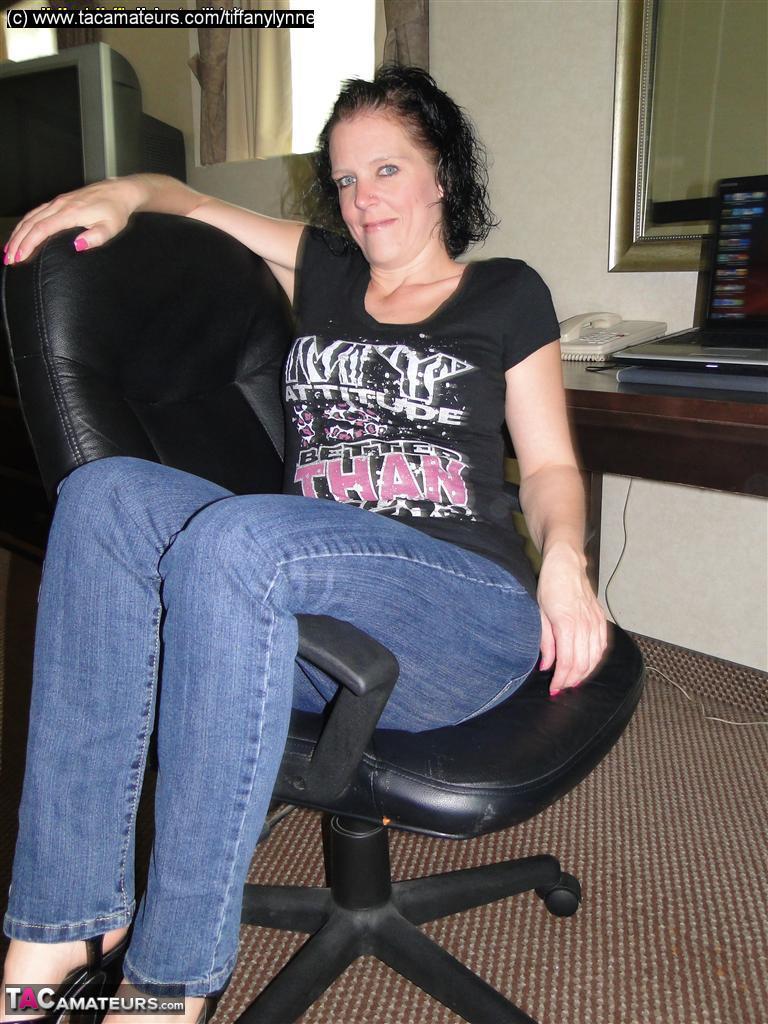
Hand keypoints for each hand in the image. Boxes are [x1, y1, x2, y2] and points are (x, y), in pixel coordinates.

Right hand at [3, 178, 143, 266]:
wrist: (118, 191)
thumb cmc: (115, 211)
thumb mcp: (111, 228)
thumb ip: (96, 237)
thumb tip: (77, 245)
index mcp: (71, 212)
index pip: (42, 229)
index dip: (28, 244)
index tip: (20, 257)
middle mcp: (60, 205)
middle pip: (31, 223)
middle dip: (17, 242)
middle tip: (9, 259)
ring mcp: (58, 202)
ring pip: (30, 217)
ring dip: (17, 233)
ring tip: (9, 250)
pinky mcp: (58, 201)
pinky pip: (35, 212)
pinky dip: (24, 224)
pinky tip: (20, 233)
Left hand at [536, 543, 607, 695]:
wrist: (566, 564)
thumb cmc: (549, 586)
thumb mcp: (540, 614)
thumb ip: (545, 642)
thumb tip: (547, 666)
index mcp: (567, 624)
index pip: (568, 662)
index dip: (561, 679)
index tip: (553, 689)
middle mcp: (584, 625)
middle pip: (583, 663)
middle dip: (571, 680)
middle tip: (561, 688)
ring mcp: (595, 622)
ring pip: (595, 657)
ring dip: (584, 673)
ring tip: (572, 681)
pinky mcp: (601, 619)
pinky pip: (602, 645)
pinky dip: (596, 659)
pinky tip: (587, 666)